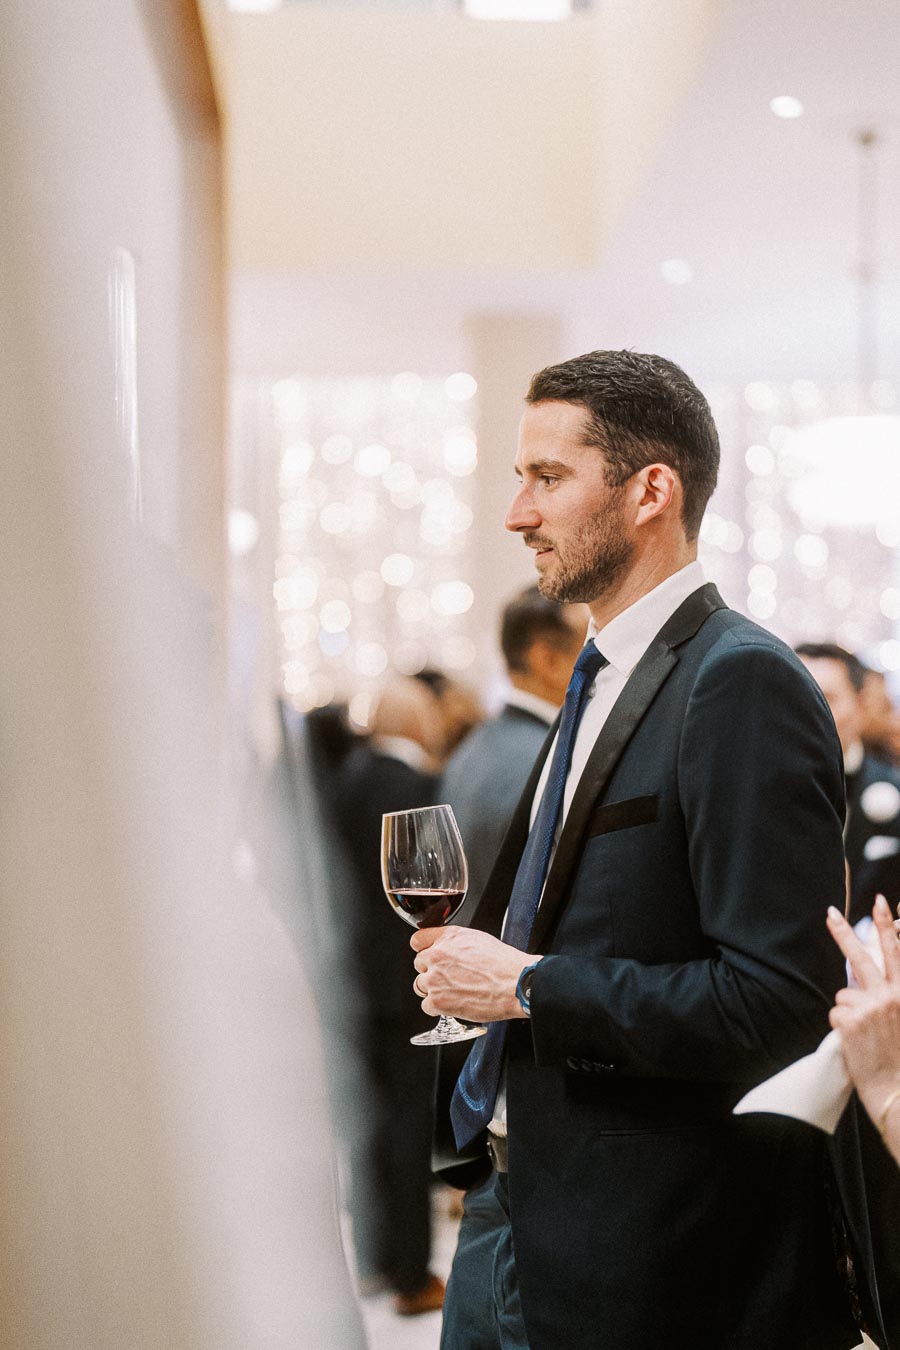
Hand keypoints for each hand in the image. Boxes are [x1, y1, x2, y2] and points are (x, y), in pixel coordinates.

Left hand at [410, 926, 538, 1022]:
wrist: (515, 984)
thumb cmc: (504, 964)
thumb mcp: (478, 939)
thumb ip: (456, 942)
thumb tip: (450, 949)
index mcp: (448, 937)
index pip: (418, 940)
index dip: (424, 949)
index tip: (429, 956)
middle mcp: (437, 955)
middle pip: (419, 963)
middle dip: (431, 970)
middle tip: (448, 977)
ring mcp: (435, 979)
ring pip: (420, 985)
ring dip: (433, 989)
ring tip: (452, 992)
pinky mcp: (438, 1001)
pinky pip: (426, 1005)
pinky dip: (437, 1007)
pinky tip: (453, 1003)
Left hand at [827, 896, 899, 1133]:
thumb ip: (894, 996)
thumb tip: (876, 980)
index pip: (897, 952)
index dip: (887, 926)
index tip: (880, 901)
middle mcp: (891, 995)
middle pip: (862, 956)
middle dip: (844, 932)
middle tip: (829, 912)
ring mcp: (870, 1005)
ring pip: (844, 994)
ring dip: (849, 1012)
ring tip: (865, 1035)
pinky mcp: (851, 1019)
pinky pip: (835, 1012)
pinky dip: (841, 1027)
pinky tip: (856, 1042)